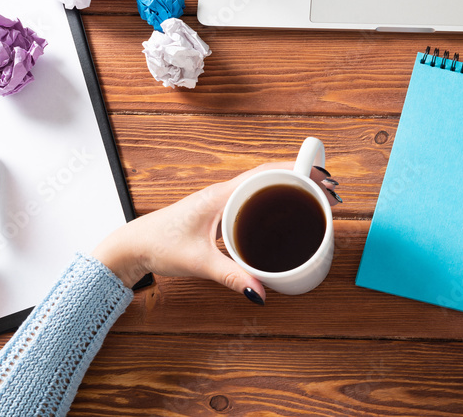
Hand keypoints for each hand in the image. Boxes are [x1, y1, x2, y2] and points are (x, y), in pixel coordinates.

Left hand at [92, 163, 338, 303]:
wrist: (132, 246)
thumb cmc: (158, 244)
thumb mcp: (199, 262)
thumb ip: (231, 277)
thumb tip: (261, 292)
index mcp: (221, 194)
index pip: (267, 172)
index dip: (297, 171)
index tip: (321, 174)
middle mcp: (224, 191)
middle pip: (272, 174)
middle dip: (302, 177)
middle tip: (329, 188)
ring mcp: (222, 199)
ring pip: (263, 185)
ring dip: (290, 186)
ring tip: (316, 195)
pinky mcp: (220, 210)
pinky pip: (254, 198)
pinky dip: (275, 198)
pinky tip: (286, 210)